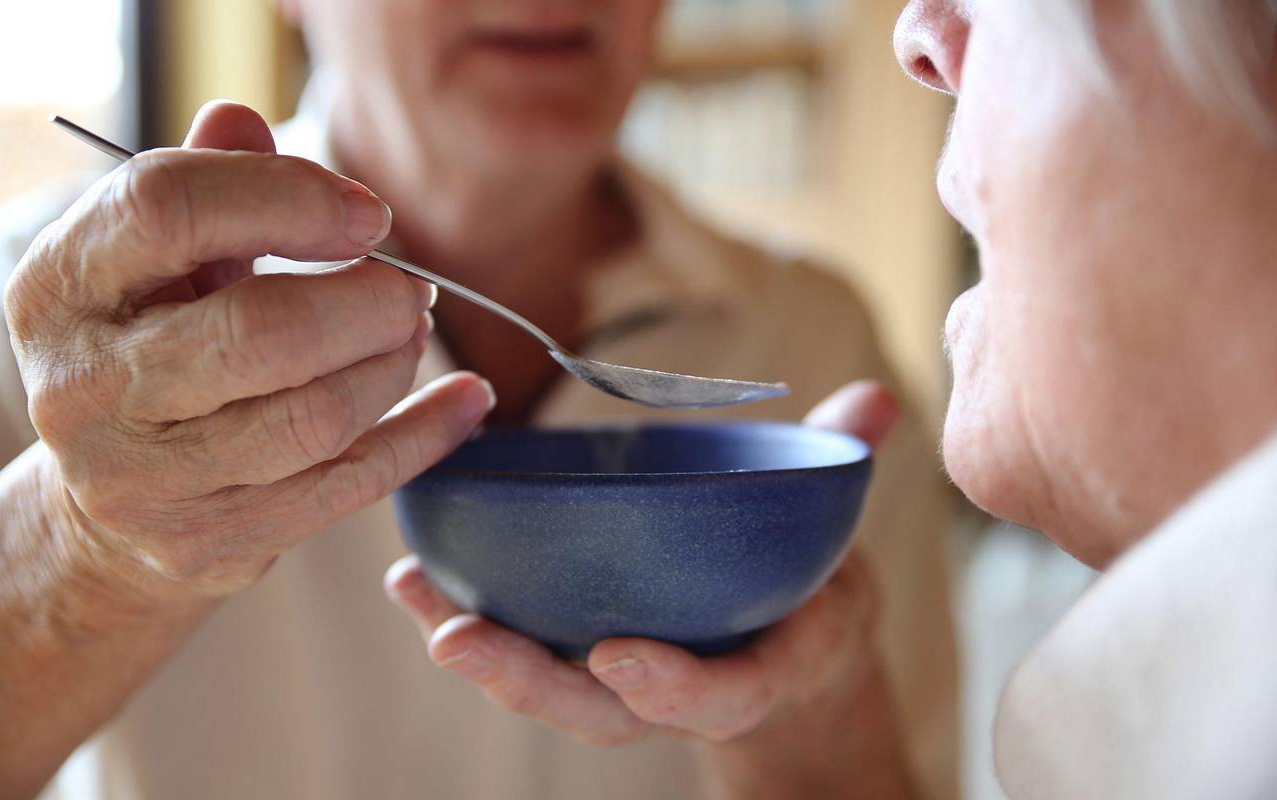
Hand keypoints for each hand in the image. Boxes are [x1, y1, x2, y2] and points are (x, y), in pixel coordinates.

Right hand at [3, 101, 494, 606]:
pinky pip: (350, 485)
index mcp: (63, 288)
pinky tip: (466, 401)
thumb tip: (245, 120)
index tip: (367, 215)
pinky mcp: (214, 543)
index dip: (289, 198)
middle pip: (260, 332)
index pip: (169, 210)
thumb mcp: (153, 263)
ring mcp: (148, 480)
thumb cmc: (148, 350)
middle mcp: (89, 388)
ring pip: (314, 418)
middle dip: (366, 303)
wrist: (110, 503)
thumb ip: (203, 188)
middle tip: (409, 290)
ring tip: (413, 333)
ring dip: (392, 365)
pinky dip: (426, 435)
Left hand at [385, 382, 913, 795]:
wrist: (789, 648)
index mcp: (759, 670)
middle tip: (458, 638)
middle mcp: (682, 690)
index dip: (674, 687)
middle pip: (603, 711)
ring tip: (414, 593)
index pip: (722, 694)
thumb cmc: (810, 590)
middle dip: (530, 681)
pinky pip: (531, 648)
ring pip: (551, 686)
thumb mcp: (840, 534)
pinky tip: (415, 576)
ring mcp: (629, 680)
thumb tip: (874, 400)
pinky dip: (471, 614)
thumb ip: (847, 466)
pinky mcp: (589, 656)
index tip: (621, 658)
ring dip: (480, 648)